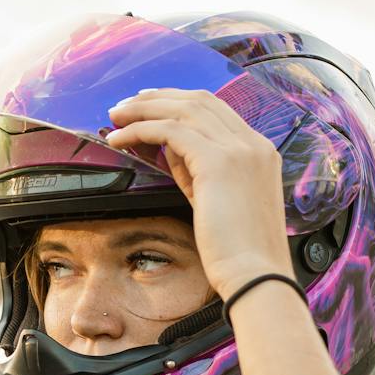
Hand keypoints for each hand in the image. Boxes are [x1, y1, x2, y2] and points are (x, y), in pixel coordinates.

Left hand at [104, 88, 290, 300]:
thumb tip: (168, 150)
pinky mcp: (220, 162)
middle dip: (156, 98)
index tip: (148, 105)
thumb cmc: (237, 251)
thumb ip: (197, 171)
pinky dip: (141, 130)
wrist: (256, 275)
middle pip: (199, 100)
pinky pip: (170, 131)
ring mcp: (240, 149)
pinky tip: (119, 139)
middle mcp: (253, 143)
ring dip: (144, 109)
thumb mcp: (216, 201)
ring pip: (183, 109)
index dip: (177, 102)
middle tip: (124, 106)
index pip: (215, 110)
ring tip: (114, 117)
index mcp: (259, 150)